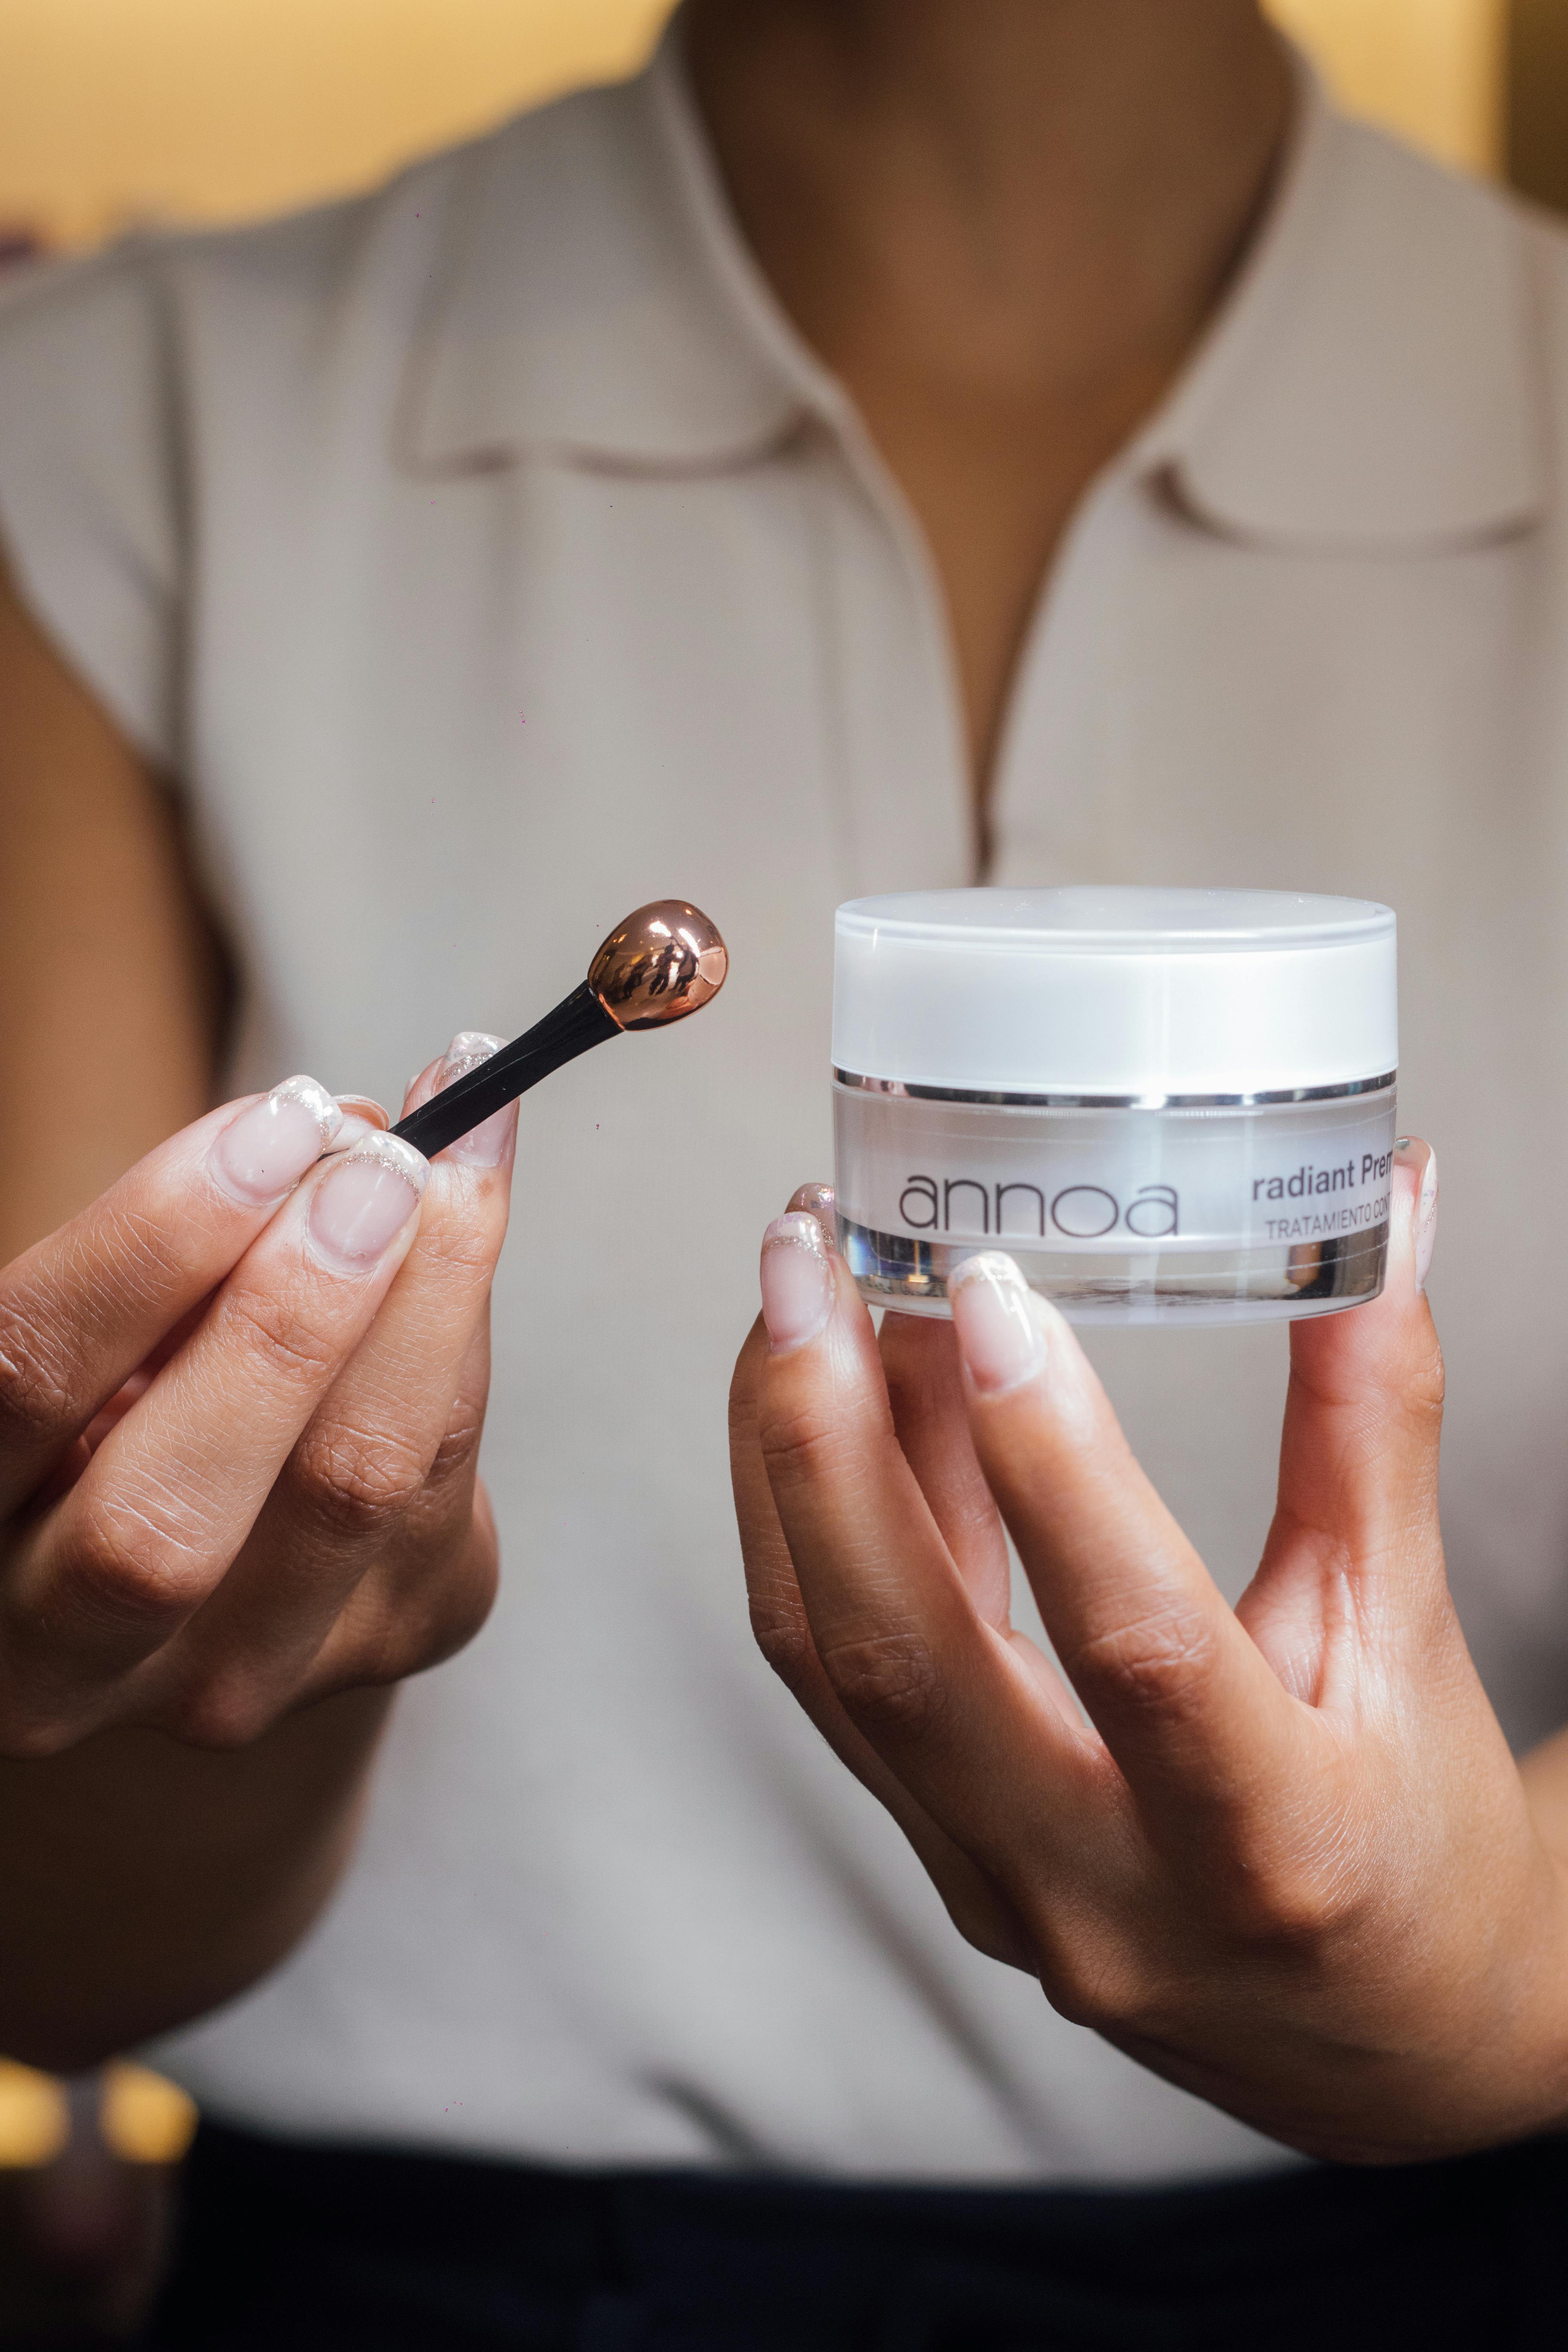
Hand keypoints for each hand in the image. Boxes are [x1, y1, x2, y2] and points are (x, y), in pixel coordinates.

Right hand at [0, 1040, 516, 1756]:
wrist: (197, 1548)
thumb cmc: (113, 1393)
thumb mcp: (94, 1327)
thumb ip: (162, 1253)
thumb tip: (327, 1130)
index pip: (26, 1381)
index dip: (151, 1245)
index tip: (270, 1125)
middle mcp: (59, 1659)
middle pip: (168, 1516)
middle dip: (285, 1318)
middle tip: (370, 1164)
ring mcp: (226, 1685)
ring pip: (349, 1489)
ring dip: (418, 1298)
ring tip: (446, 1159)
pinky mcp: (379, 1646)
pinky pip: (442, 1471)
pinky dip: (463, 1321)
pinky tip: (468, 1207)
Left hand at [730, 1148, 1567, 2162]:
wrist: (1383, 2047)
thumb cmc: (1420, 1843)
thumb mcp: (1408, 1634)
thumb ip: (1370, 1422)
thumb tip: (1379, 1208)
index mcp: (1268, 1844)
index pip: (1134, 1643)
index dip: (1054, 1463)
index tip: (988, 1294)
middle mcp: (1102, 1891)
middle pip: (902, 1660)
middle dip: (825, 1437)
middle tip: (803, 1257)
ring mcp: (997, 1889)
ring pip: (835, 1663)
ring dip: (795, 1463)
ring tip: (800, 1293)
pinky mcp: (945, 1864)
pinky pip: (840, 1682)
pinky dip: (820, 1528)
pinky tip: (832, 1401)